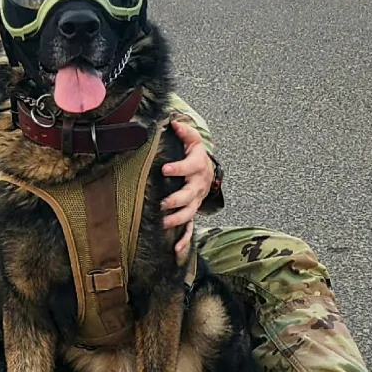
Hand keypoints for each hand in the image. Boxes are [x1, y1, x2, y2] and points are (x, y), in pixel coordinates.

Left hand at [160, 120, 213, 256]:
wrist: (208, 171)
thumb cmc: (195, 154)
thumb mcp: (192, 140)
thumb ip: (184, 132)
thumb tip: (173, 122)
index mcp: (197, 167)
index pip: (188, 168)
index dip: (177, 169)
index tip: (164, 169)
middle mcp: (197, 186)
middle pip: (189, 196)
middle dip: (177, 200)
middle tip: (163, 204)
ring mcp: (195, 201)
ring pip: (190, 213)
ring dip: (178, 219)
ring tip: (164, 223)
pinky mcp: (192, 211)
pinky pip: (190, 228)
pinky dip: (185, 240)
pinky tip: (175, 250)